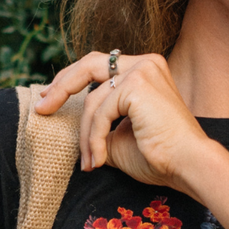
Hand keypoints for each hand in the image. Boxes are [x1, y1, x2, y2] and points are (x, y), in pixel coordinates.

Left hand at [29, 50, 218, 190]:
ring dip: (86, 136)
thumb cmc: (159, 156)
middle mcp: (145, 63)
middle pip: (88, 65)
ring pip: (92, 101)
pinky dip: (94, 139)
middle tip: (41, 108)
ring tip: (90, 161)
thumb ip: (98, 124)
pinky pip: (99, 113)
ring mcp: (142, 70)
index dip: (69, 80)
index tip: (48, 98)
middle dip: (60, 87)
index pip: (98, 66)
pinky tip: (97, 159)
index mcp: (144, 70)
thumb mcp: (118, 137)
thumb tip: (72, 128)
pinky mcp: (137, 85)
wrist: (187, 165)